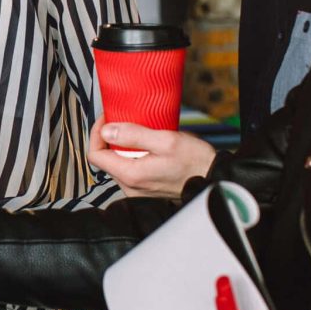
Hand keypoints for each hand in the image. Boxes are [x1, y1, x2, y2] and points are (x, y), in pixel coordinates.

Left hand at [87, 116, 215, 197]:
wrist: (215, 179)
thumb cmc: (195, 161)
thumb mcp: (165, 140)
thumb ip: (134, 135)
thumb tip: (107, 130)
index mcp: (131, 175)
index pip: (95, 155)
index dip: (96, 133)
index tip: (107, 119)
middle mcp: (130, 187)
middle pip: (105, 159)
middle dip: (109, 137)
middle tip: (122, 120)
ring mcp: (138, 190)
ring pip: (117, 164)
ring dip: (122, 146)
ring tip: (137, 131)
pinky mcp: (146, 189)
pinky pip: (130, 169)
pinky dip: (132, 155)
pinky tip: (147, 145)